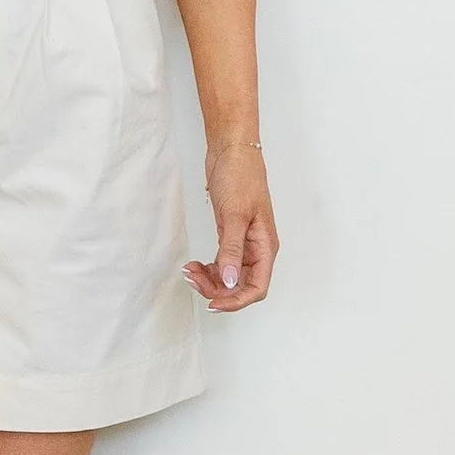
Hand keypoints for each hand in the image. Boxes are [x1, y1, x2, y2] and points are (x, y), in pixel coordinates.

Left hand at [186, 148, 276, 309]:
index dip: (236, 301)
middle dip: (217, 289)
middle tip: (192, 280)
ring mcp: (244, 243)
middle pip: (241, 286)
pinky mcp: (230, 235)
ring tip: (189, 271)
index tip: (212, 303)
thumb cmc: (240, 176)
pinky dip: (208, 268)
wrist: (231, 151)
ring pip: (229, 276)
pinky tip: (195, 264)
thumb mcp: (234, 214)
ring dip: (210, 280)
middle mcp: (257, 249)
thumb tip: (231, 282)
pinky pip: (221, 262)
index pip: (257, 288)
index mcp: (265, 247)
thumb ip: (231, 250)